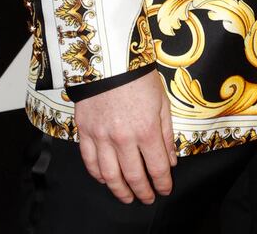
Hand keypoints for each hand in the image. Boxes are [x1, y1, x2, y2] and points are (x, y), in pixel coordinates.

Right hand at [75, 71, 177, 204]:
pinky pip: (90, 161)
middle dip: (143, 192)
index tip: (165, 189)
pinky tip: (106, 179)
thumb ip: (166, 134)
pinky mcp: (85, 131)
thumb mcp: (162, 102)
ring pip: (110, 176)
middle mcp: (123, 138)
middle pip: (134, 176)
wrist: (109, 58)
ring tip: (127, 197)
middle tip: (147, 198)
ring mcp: (102, 136)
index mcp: (146, 129)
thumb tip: (171, 160)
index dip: (163, 183)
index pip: (157, 167)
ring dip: (120, 191)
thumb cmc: (139, 76)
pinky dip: (98, 175)